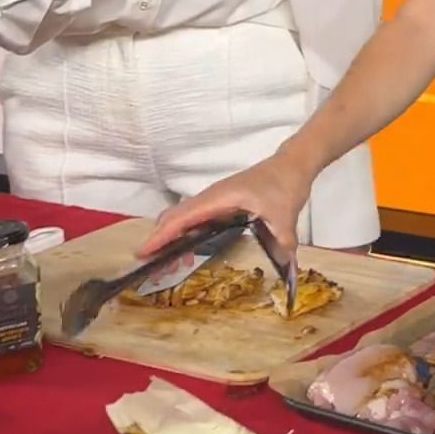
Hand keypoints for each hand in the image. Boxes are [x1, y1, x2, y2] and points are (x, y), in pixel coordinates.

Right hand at [138, 152, 310, 259]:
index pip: (181, 218)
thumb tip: (282, 264)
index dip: (161, 235)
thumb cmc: (283, 184)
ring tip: (168, 264)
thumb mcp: (284, 215)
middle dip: (160, 240)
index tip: (143, 252)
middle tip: (151, 267)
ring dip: (171, 237)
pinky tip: (190, 251)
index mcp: (218, 198)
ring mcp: (215, 200)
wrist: (291, 165)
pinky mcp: (221, 203)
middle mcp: (211, 198)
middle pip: (175, 217)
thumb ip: (282, 240)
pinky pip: (195, 218)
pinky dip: (184, 233)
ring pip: (183, 217)